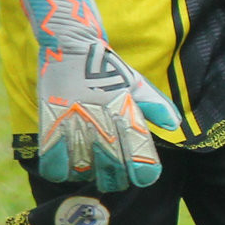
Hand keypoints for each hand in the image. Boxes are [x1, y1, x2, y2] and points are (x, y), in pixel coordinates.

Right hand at [20, 0, 180, 191]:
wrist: (71, 45)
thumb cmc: (107, 68)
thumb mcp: (136, 83)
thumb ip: (156, 106)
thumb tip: (174, 124)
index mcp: (128, 115)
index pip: (143, 161)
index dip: (144, 173)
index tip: (142, 175)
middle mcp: (103, 124)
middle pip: (114, 173)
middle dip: (116, 179)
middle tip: (113, 175)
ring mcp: (75, 125)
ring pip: (83, 172)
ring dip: (87, 173)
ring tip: (89, 166)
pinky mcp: (49, 124)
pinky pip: (53, 165)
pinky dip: (60, 170)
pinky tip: (66, 163)